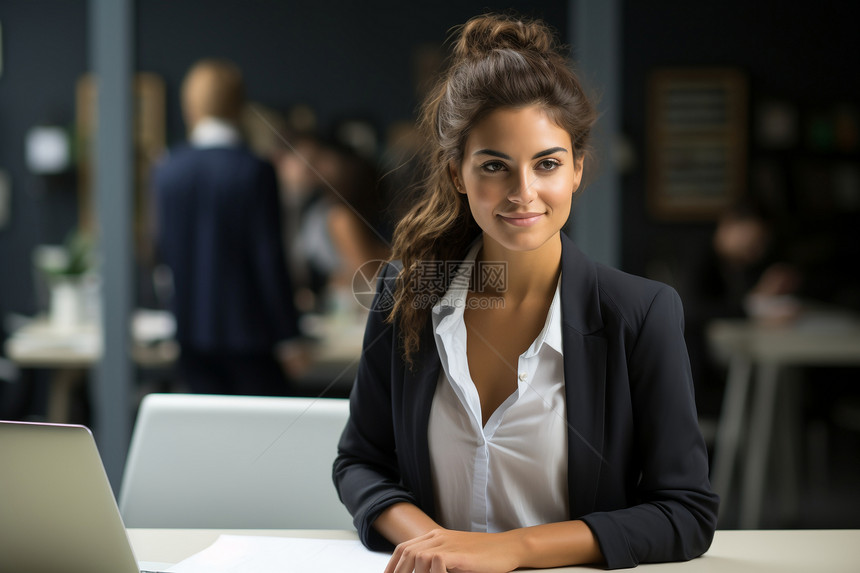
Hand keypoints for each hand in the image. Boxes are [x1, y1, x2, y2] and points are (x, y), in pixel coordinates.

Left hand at [384, 528, 521, 572]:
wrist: (508, 547)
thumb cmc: (484, 555)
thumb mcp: (455, 556)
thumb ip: (438, 561)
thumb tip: (422, 571)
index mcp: (435, 536)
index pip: (404, 548)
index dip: (392, 565)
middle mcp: (438, 537)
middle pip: (406, 553)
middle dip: (397, 571)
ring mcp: (448, 544)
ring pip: (417, 557)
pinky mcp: (458, 554)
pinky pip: (435, 562)